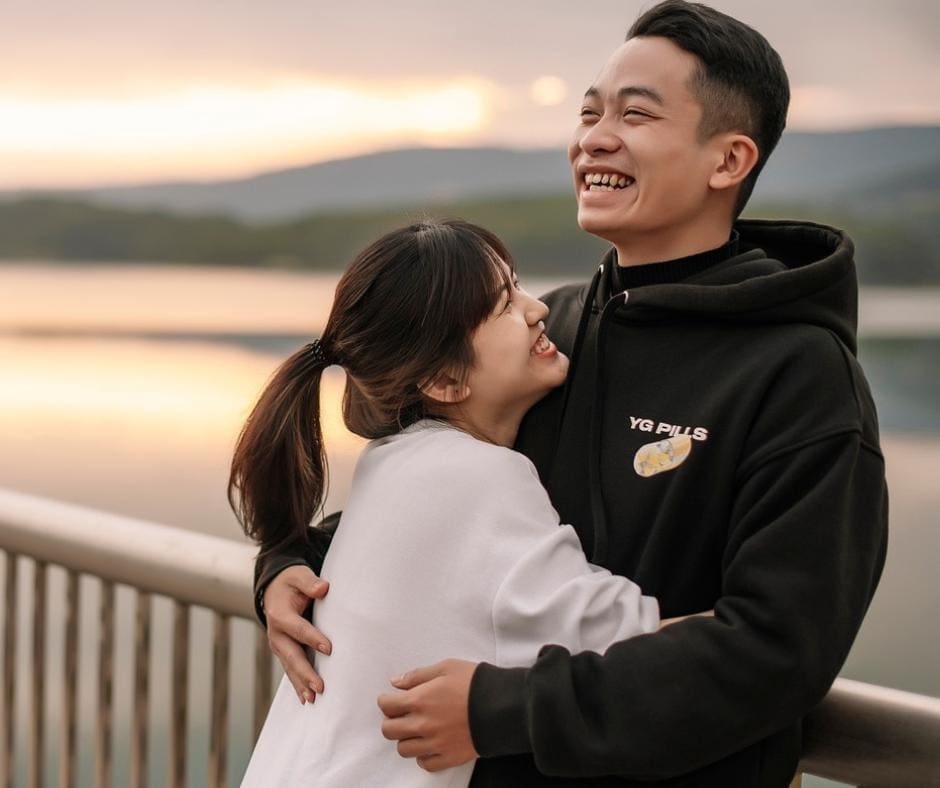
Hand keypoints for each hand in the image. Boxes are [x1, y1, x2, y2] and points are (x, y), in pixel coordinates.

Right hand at [263, 565, 330, 703]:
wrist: (274, 588)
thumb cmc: (291, 581)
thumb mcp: (299, 575)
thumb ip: (310, 582)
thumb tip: (322, 588)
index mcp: (280, 614)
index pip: (298, 628)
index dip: (313, 638)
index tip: (329, 648)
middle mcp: (276, 633)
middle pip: (291, 655)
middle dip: (305, 672)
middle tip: (320, 687)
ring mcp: (278, 644)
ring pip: (289, 666)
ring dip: (301, 683)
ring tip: (313, 699)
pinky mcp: (283, 651)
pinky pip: (290, 669)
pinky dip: (297, 684)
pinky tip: (305, 699)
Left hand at [377, 659, 478, 771]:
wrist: (501, 706)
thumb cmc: (475, 683)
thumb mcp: (446, 667)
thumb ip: (417, 675)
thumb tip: (396, 682)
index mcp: (420, 700)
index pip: (387, 705)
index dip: (385, 701)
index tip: (390, 699)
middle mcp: (423, 725)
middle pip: (389, 730)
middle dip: (391, 720)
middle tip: (400, 715)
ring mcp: (435, 744)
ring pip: (404, 749)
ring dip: (405, 739)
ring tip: (415, 729)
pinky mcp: (448, 757)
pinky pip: (425, 763)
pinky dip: (423, 755)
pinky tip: (430, 744)